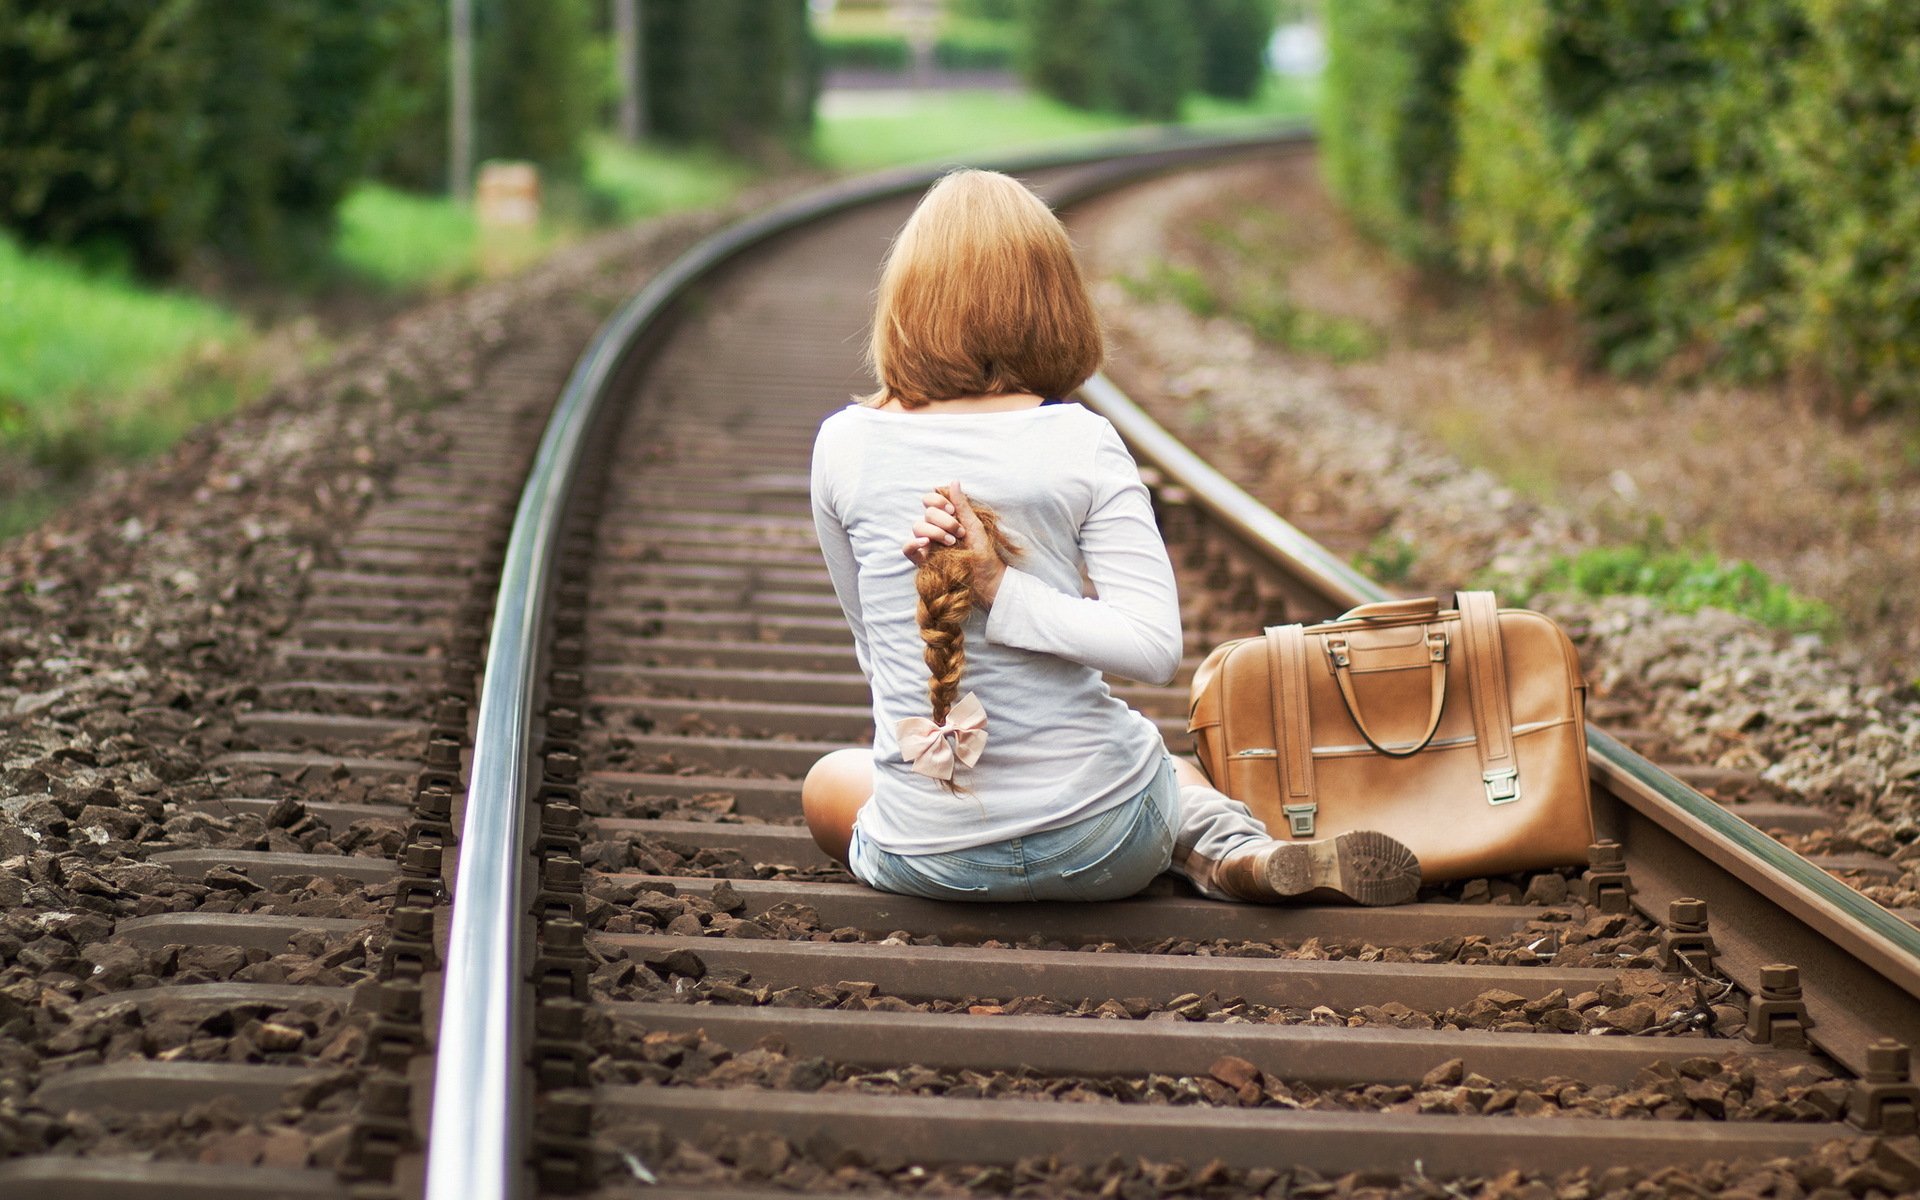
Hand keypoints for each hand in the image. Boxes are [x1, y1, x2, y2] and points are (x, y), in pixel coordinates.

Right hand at [900, 482, 1006, 605]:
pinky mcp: (922, 560)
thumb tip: (954, 481)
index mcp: (946, 519)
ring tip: (951, 543)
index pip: (930, 501)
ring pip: (917, 527)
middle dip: (944, 521)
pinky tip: (926, 543)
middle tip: (959, 533)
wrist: (986, 578)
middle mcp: (934, 529)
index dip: (938, 502)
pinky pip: (907, 548)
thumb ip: (962, 505)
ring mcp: (927, 544)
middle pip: (927, 514)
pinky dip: (913, 543)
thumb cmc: (983, 552)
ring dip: (935, 532)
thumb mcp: (974, 525)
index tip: (953, 511)